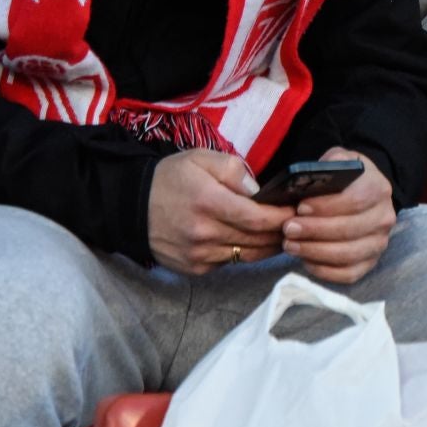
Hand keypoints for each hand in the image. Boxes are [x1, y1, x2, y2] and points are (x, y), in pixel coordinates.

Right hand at [147, 149, 290, 274]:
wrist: (131, 205)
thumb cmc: (170, 178)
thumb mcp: (200, 158)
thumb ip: (233, 169)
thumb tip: (259, 191)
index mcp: (208, 202)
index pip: (258, 218)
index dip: (282, 217)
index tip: (296, 210)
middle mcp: (204, 233)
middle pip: (257, 240)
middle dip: (281, 232)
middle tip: (295, 223)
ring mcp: (198, 254)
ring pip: (247, 256)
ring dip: (267, 246)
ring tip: (280, 233)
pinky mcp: (194, 268)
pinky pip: (230, 264)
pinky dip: (244, 253)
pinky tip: (250, 241)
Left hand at [281, 147, 397, 284]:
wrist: (363, 193)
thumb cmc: (344, 179)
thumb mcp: (337, 160)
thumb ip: (325, 167)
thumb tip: (304, 182)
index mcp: (378, 189)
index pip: (355, 201)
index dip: (326, 207)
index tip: (300, 208)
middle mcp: (384, 218)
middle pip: (349, 230)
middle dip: (314, 231)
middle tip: (288, 229)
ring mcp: (379, 243)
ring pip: (347, 255)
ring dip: (314, 252)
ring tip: (290, 245)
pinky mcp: (370, 262)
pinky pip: (348, 274)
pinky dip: (324, 270)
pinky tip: (305, 260)